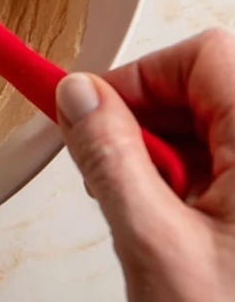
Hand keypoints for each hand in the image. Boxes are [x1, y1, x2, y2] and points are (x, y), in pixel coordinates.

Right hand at [57, 30, 234, 301]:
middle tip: (110, 165)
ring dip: (162, 155)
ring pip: (211, 130)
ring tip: (143, 212)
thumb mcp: (151, 243)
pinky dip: (181, 184)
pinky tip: (164, 228)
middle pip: (207, 89)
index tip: (92, 109)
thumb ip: (109, 156)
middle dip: (147, 118)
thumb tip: (79, 99)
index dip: (143, 76)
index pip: (205, 58)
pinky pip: (221, 170)